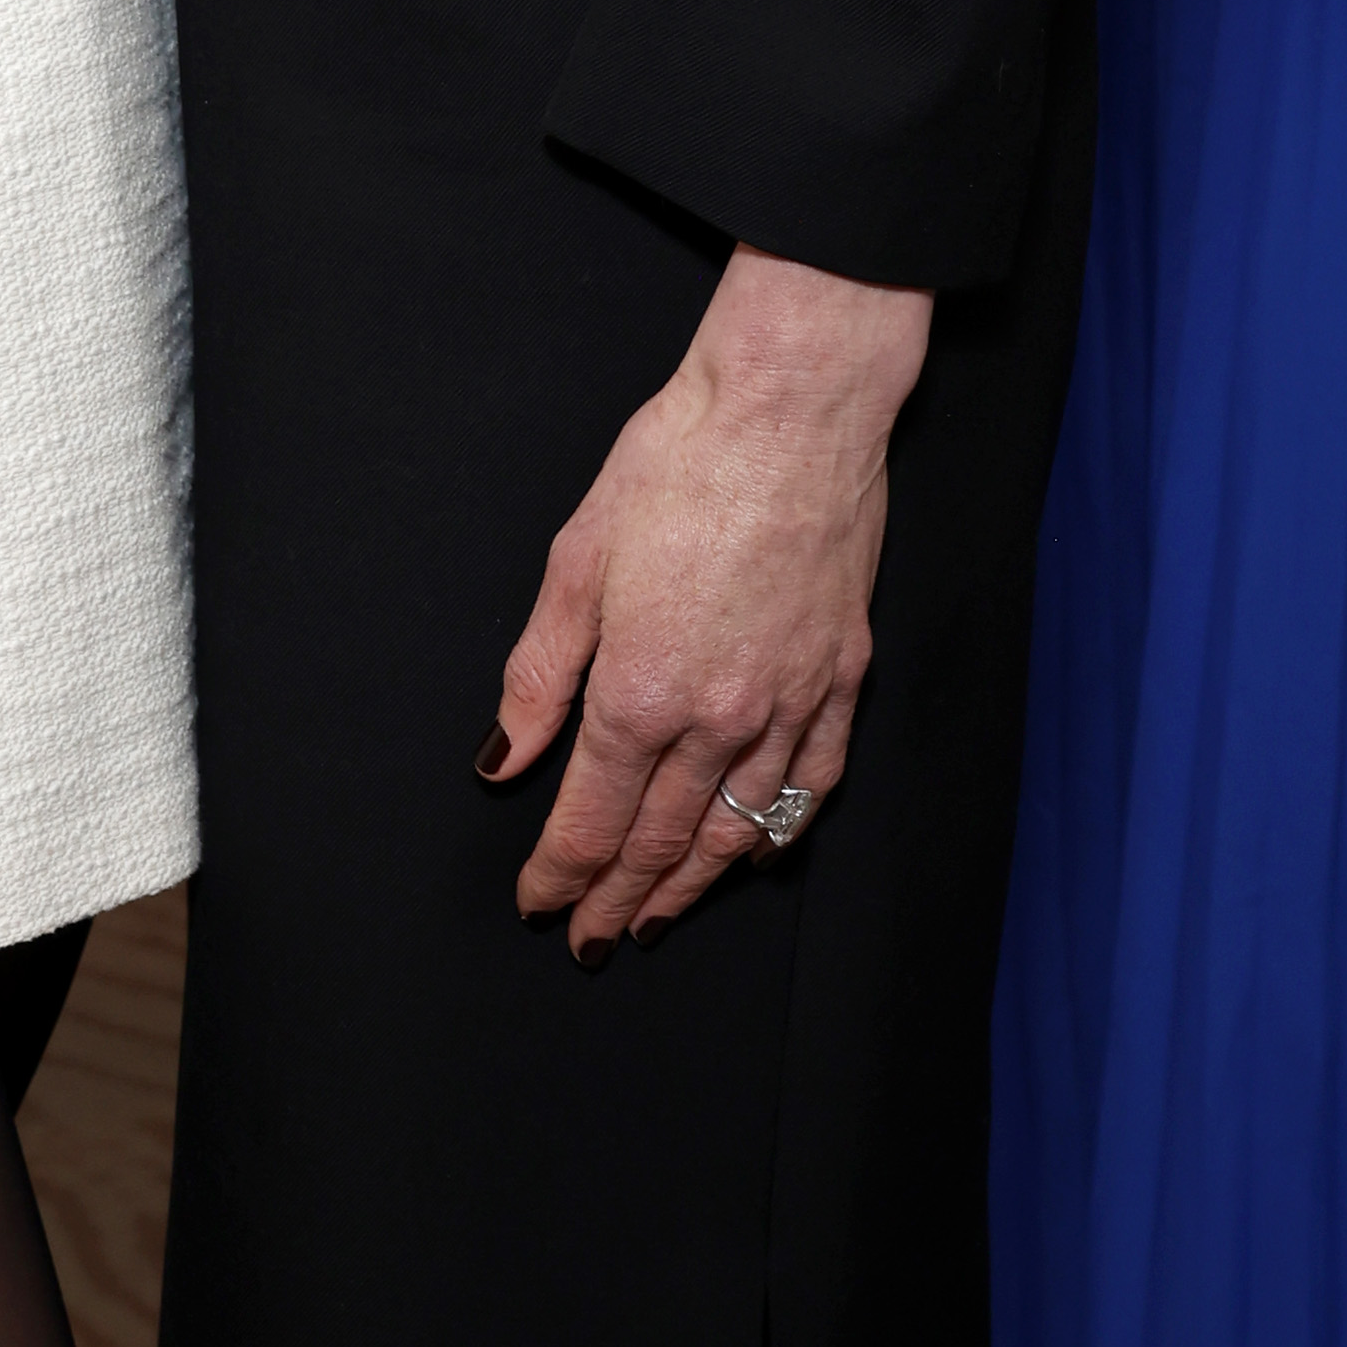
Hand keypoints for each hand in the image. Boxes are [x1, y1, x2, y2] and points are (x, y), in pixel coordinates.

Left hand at [483, 244, 932, 955]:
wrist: (791, 407)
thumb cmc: (677, 461)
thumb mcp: (577, 558)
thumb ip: (540, 674)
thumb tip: (505, 760)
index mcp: (642, 691)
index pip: (591, 818)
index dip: (561, 873)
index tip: (539, 905)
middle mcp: (720, 717)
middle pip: (660, 840)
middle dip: (618, 897)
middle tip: (591, 939)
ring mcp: (791, 702)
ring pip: (736, 827)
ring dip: (692, 884)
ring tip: (658, 917)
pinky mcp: (842, 675)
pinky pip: (812, 783)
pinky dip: (778, 830)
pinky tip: (755, 852)